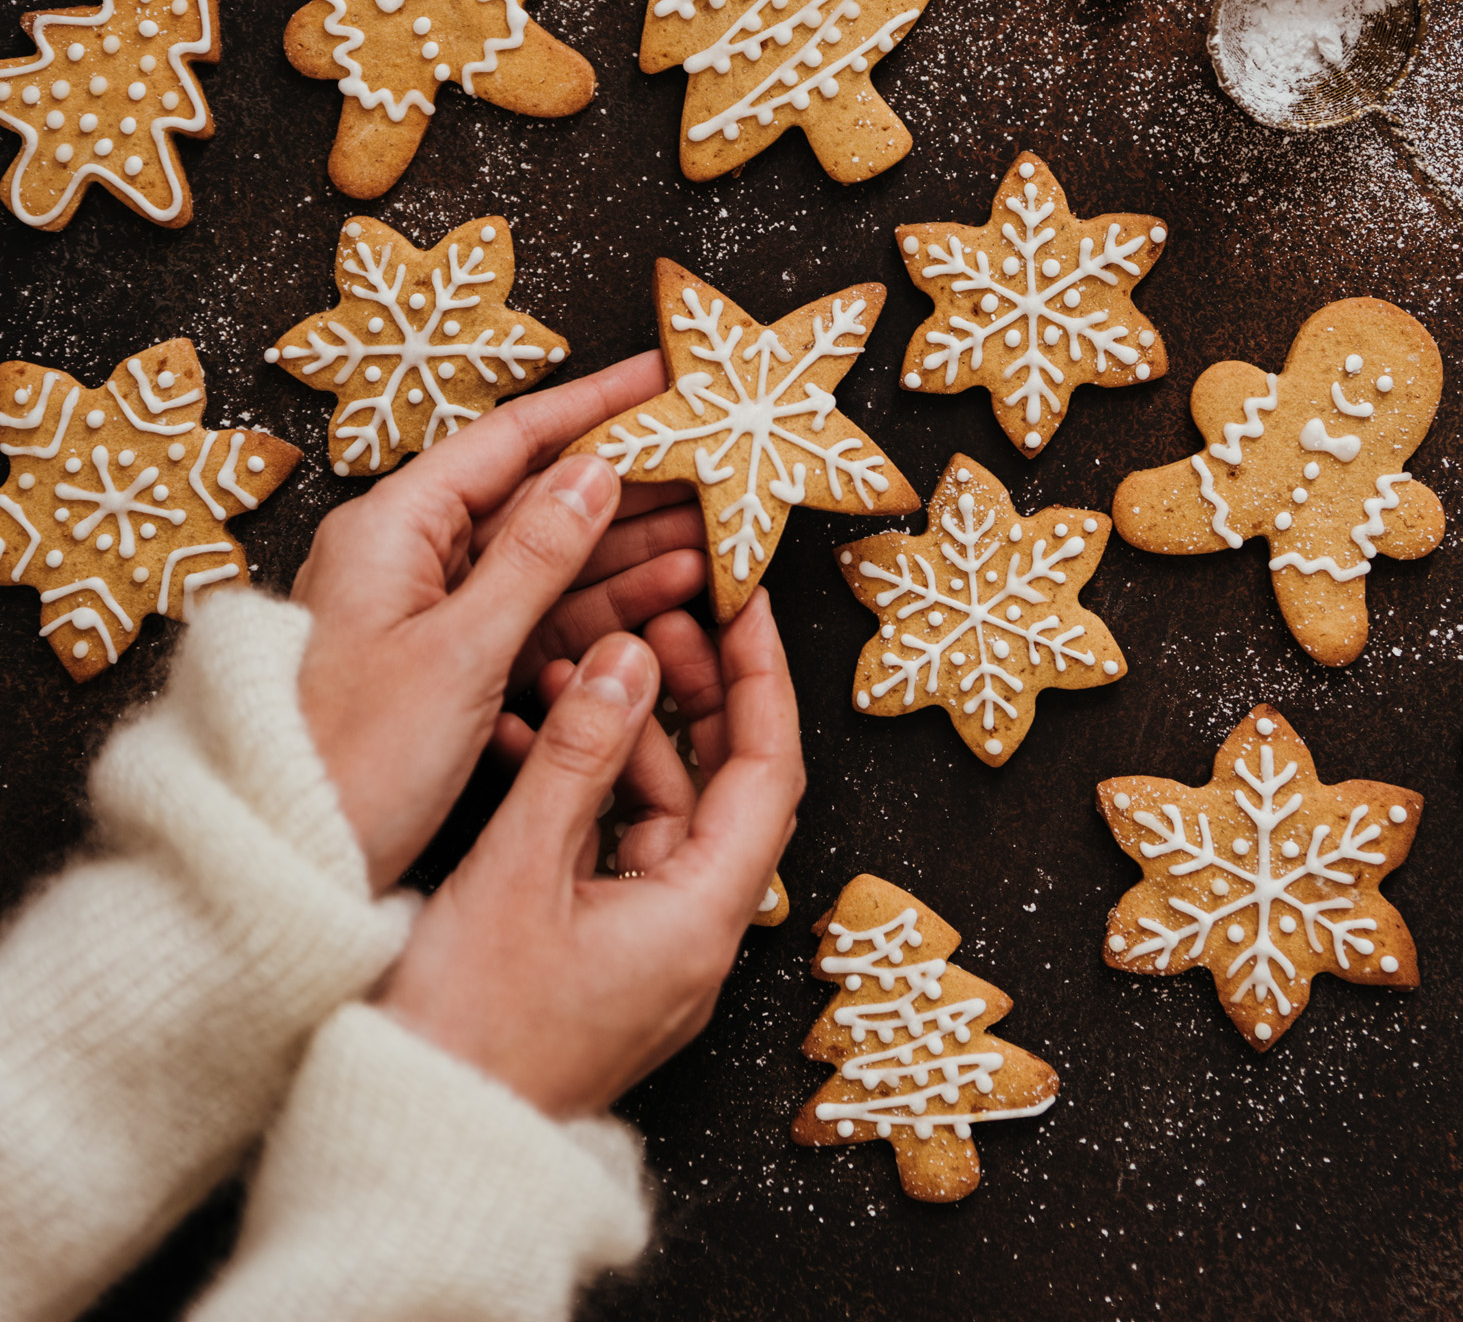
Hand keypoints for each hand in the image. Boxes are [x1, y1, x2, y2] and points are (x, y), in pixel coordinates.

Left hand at [293, 354, 706, 891]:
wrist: (284, 867)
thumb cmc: (350, 762)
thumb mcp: (460, 653)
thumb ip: (536, 555)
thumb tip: (595, 469)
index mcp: (394, 528)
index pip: (513, 439)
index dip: (596, 404)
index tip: (664, 376)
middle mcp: (408, 556)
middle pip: (537, 496)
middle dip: (629, 482)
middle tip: (711, 461)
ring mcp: (429, 612)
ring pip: (547, 561)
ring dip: (627, 550)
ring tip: (710, 536)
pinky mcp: (446, 666)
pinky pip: (536, 618)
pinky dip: (599, 609)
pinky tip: (663, 598)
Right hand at [380, 590, 804, 1117]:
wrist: (411, 1145)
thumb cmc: (463, 1031)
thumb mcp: (520, 869)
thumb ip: (580, 756)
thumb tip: (628, 660)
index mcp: (700, 919)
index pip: (767, 771)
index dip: (759, 676)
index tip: (742, 602)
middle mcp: (691, 936)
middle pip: (723, 786)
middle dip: (695, 692)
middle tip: (662, 614)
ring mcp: (647, 950)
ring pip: (661, 811)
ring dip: (626, 734)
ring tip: (579, 658)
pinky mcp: (600, 958)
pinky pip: (612, 848)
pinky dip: (584, 786)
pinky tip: (533, 734)